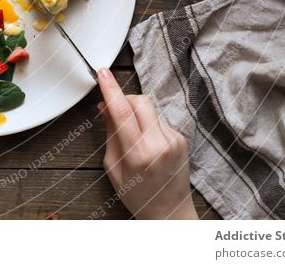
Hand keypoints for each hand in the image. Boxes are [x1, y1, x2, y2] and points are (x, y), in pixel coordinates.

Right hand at [97, 68, 196, 219]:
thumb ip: (111, 134)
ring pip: (150, 109)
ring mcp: (174, 140)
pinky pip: (159, 120)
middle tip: (114, 108)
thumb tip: (106, 106)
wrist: (170, 213)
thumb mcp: (113, 168)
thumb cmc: (137, 195)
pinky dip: (148, 124)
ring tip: (131, 133)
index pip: (122, 111)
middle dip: (125, 98)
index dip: (111, 89)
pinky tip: (146, 143)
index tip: (103, 73)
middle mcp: (159, 144)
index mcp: (138, 154)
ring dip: (136, 112)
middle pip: (140, 101)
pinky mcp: (182, 139)